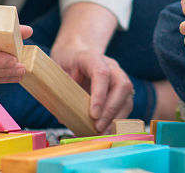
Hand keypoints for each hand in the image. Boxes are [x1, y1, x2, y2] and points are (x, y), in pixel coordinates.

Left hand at [50, 2, 133, 132]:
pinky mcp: (120, 88)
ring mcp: (118, 76)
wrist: (76, 51)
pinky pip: (125, 104)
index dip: (99, 94)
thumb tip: (63, 117)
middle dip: (111, 110)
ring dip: (116, 117)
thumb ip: (60, 90)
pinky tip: (106, 129)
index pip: (101, 73)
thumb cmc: (66, 62)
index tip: (93, 115)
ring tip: (102, 133)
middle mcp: (110, 65)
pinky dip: (117, 119)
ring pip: (127, 96)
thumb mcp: (57, 71)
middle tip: (98, 127)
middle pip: (121, 85)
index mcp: (91, 57)